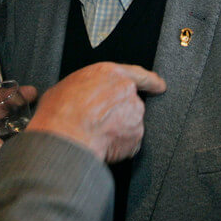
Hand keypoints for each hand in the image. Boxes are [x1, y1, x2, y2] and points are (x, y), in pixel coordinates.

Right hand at [26, 62, 165, 162]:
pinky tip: (102, 145)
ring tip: (96, 135)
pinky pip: (129, 143)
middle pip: (131, 102)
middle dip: (120, 113)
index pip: (139, 74)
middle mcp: (127, 91)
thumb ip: (85, 88)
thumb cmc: (60, 111)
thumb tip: (80, 96)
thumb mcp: (67, 87)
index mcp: (110, 73)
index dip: (151, 81)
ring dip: (119, 130)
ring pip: (131, 123)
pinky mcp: (136, 136)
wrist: (66, 136)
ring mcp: (134, 114)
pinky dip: (120, 146)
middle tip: (100, 122)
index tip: (159, 86)